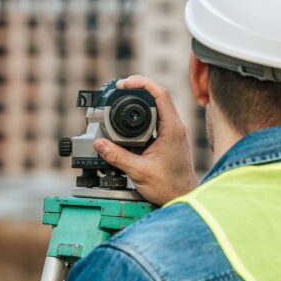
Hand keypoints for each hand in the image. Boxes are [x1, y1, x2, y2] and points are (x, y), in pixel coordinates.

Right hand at [94, 75, 196, 204]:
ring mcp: (174, 131)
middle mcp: (176, 127)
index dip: (142, 83)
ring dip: (141, 100)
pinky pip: (157, 118)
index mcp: (173, 129)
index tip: (124, 84)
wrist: (181, 197)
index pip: (160, 94)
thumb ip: (117, 157)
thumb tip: (99, 144)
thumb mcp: (138, 171)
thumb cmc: (169, 187)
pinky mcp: (170, 138)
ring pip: (158, 106)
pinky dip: (143, 113)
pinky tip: (131, 118)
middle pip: (158, 96)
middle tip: (119, 88)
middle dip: (138, 88)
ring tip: (123, 97)